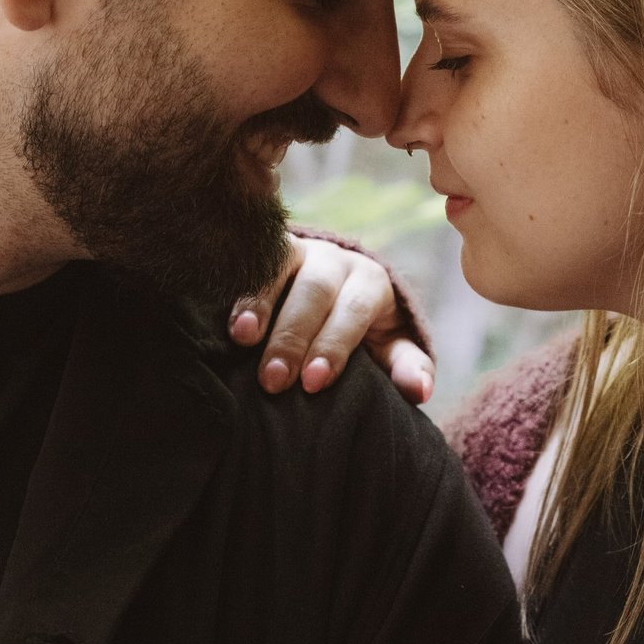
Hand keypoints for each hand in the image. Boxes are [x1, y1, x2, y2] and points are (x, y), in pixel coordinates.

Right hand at [228, 235, 434, 404]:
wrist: (335, 286)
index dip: (333, 346)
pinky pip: (250, 262)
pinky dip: (239, 288)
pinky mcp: (265, 250)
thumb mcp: (391, 346)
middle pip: (314, 293)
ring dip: (260, 305)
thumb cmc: (364, 329)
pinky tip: (224, 318)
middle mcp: (334, 261)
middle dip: (293, 337)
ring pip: (279, 269)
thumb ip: (406, 366)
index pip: (353, 311)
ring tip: (242, 341)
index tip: (314, 383)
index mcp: (370, 283)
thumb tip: (419, 393)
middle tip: (274, 381)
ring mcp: (297, 250)